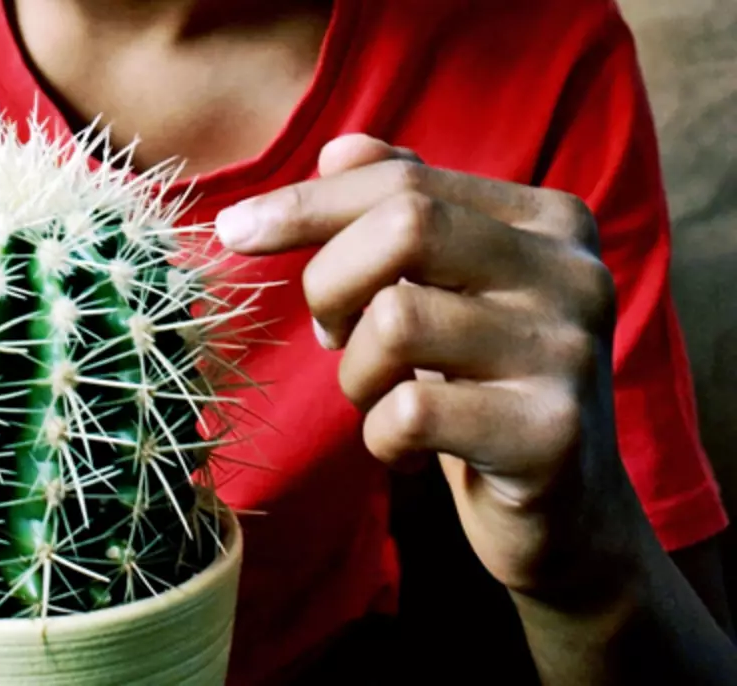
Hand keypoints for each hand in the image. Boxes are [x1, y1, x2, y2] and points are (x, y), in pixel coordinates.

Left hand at [215, 134, 632, 598]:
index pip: (405, 182)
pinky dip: (380, 436)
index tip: (234, 230)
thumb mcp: (449, 290)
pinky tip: (408, 451)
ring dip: (355, 373)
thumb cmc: (483, 384)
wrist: (566, 510)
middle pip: (404, 228)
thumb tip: (337, 148)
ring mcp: (568, 353)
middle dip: (330, 285)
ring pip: (396, 321)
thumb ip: (404, 212)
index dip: (306, 204)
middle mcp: (573, 273)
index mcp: (549, 221)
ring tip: (382, 398)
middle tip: (329, 335)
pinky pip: (410, 412)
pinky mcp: (549, 436)